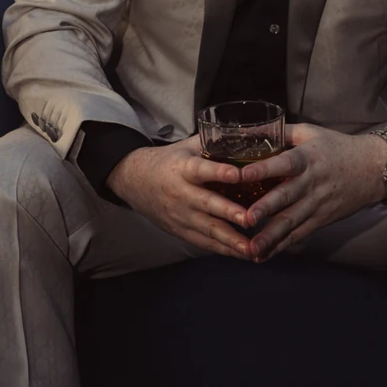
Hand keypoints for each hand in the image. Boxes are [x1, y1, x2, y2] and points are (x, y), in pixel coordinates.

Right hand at [105, 133, 254, 258]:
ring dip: (231, 240)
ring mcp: (180, 215)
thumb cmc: (170, 161)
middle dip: (229, 213)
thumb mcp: (188, 146)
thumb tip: (251, 133)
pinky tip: (242, 253)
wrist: (134, 181)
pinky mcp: (180, 230)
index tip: (238, 174)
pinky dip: (223, 249)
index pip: (201, 169)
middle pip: (207, 204)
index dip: (219, 171)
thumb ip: (216, 142)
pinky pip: (203, 242)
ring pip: (207, 229)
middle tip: (251, 219)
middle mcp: (181, 193)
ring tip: (252, 248)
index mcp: (183, 167)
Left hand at [239, 124, 386, 261]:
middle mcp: (311, 183)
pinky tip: (265, 255)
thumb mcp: (310, 132)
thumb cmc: (337, 147)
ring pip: (292, 221)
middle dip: (266, 208)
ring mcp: (317, 204)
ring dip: (271, 236)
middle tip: (246, 218)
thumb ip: (280, 132)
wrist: (374, 168)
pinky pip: (300, 234)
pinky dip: (282, 245)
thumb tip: (249, 129)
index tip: (242, 174)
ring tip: (252, 248)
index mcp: (307, 158)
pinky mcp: (322, 219)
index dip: (263, 168)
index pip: (284, 163)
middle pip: (287, 196)